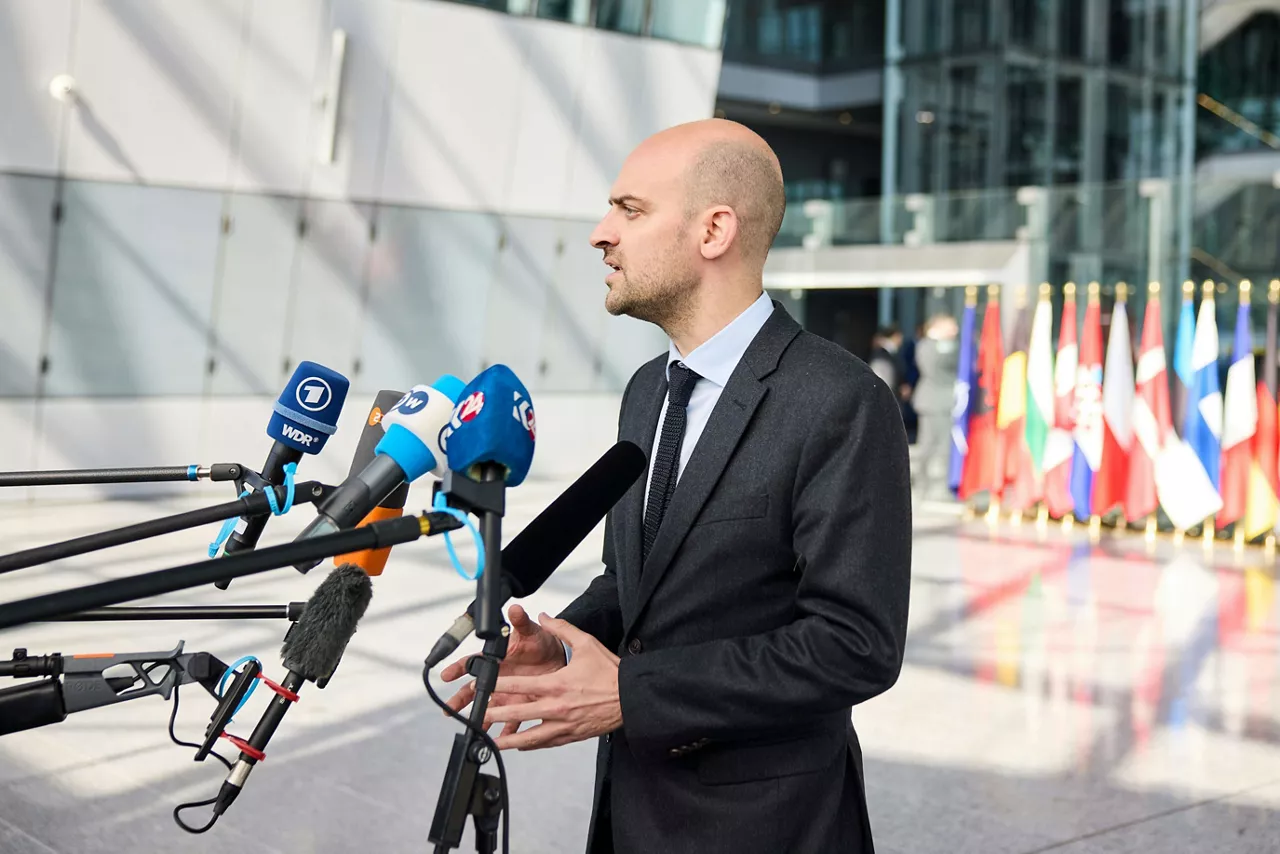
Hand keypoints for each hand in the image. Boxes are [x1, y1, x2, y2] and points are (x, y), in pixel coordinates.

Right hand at [441, 604, 565, 736]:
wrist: (558, 658)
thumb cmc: (540, 642)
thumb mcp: (531, 631)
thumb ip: (521, 622)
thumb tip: (515, 609)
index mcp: (496, 658)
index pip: (472, 662)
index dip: (458, 668)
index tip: (446, 675)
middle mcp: (498, 678)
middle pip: (473, 690)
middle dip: (460, 700)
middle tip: (448, 709)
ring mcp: (507, 694)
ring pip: (488, 709)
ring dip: (480, 719)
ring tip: (472, 729)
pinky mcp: (519, 706)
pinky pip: (510, 722)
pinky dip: (505, 732)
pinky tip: (499, 741)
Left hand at [484, 614, 621, 750]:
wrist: (631, 697)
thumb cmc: (610, 672)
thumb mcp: (586, 643)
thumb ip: (561, 628)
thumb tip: (543, 617)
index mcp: (557, 684)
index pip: (519, 685)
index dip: (497, 686)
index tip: (481, 686)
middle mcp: (557, 707)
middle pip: (518, 714)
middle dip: (494, 715)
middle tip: (476, 718)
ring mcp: (564, 724)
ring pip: (529, 737)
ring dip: (508, 741)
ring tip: (491, 743)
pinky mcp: (571, 736)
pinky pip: (546, 743)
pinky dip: (531, 745)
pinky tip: (521, 746)